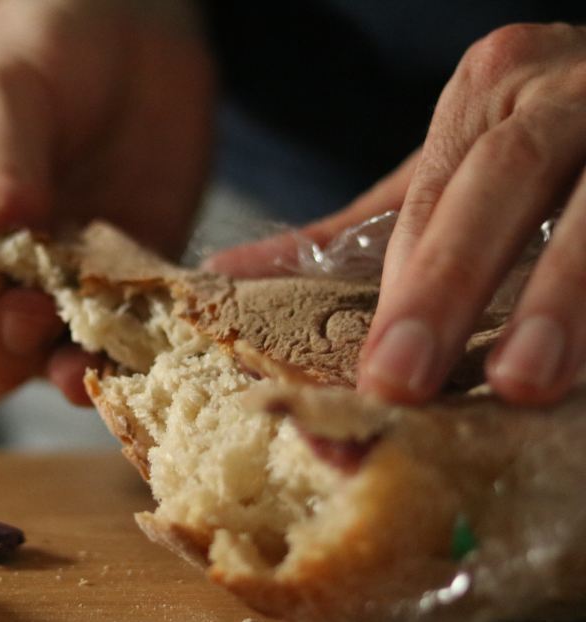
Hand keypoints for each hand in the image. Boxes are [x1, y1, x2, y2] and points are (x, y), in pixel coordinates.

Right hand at [0, 0, 213, 406]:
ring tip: (78, 354)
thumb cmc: (35, 52)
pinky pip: (115, 345)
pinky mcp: (117, 293)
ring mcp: (50, 291)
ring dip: (54, 369)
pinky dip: (123, 360)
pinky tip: (134, 356)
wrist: (129, 39)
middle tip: (28, 308)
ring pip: (36, 365)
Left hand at [209, 23, 585, 405]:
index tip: (378, 374)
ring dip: (565, 295)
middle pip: (503, 179)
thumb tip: (226, 273)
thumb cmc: (537, 141)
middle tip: (406, 381)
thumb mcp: (448, 170)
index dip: (407, 287)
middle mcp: (563, 88)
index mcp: (493, 84)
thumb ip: (356, 229)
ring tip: (525, 381)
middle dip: (452, 281)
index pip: (434, 194)